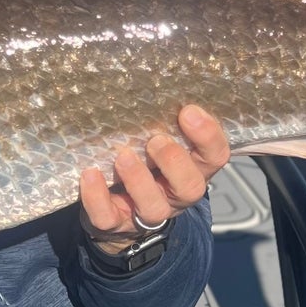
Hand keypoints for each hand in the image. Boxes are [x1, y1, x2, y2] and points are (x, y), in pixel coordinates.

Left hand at [79, 106, 230, 253]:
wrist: (119, 212)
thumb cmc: (146, 164)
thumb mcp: (162, 144)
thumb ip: (166, 124)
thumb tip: (156, 82)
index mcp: (193, 171)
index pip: (215, 156)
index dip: (208, 136)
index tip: (188, 111)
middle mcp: (175, 195)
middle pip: (191, 187)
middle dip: (174, 162)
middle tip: (155, 140)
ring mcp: (146, 214)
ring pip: (153, 208)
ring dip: (139, 180)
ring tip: (123, 156)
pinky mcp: (115, 224)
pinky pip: (108, 217)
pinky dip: (97, 197)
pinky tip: (90, 174)